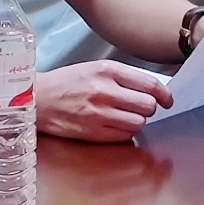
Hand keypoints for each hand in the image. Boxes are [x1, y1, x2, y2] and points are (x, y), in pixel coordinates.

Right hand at [35, 60, 174, 141]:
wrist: (37, 99)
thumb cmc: (67, 83)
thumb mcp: (96, 68)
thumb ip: (124, 77)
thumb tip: (153, 89)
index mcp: (108, 71)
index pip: (150, 84)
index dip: (164, 94)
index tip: (167, 100)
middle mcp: (104, 91)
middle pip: (147, 105)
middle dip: (149, 108)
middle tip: (141, 107)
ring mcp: (98, 114)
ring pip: (138, 123)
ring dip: (137, 121)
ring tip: (127, 117)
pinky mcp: (92, 132)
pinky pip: (123, 136)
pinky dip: (125, 133)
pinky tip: (115, 126)